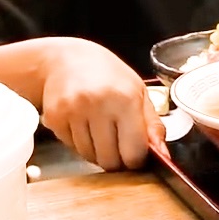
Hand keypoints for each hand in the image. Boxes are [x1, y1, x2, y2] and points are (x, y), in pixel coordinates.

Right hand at [40, 39, 166, 170]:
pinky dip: (80, 143)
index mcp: (125, 99)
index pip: (134, 152)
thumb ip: (152, 125)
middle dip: (117, 159)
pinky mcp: (55, 117)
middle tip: (117, 144)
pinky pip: (72, 148)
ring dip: (97, 151)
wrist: (67, 59)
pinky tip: (83, 124)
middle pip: (110, 160)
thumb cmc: (108, 75)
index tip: (135, 155)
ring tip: (99, 129)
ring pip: (89, 156)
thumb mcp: (139, 92)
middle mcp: (98, 104)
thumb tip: (163, 155)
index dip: (137, 160)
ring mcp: (73, 111)